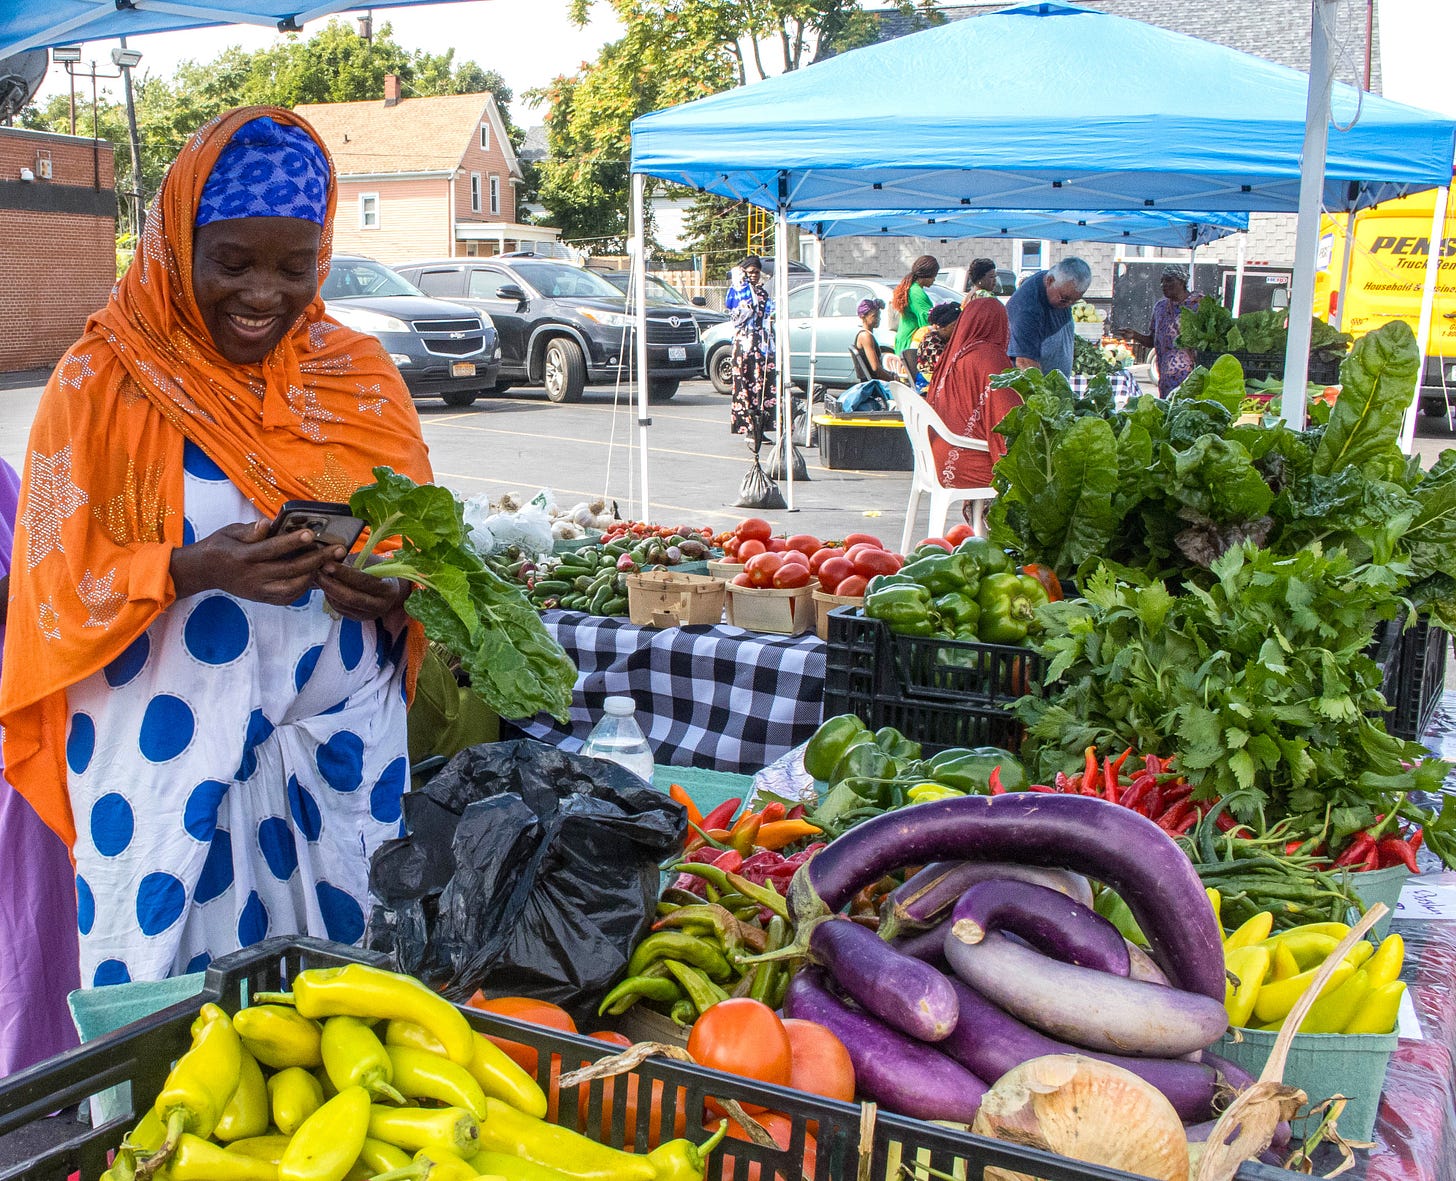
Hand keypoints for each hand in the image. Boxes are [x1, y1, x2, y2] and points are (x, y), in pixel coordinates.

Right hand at [171, 521, 337, 604]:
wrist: (204, 571)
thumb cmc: (221, 546)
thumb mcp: (230, 532)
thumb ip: (250, 530)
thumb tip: (267, 524)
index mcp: (243, 557)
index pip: (272, 549)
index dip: (293, 542)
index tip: (311, 533)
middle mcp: (252, 577)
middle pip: (289, 570)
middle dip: (316, 560)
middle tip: (338, 550)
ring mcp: (257, 590)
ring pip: (292, 588)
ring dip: (314, 576)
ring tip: (330, 563)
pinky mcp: (261, 598)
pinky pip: (287, 598)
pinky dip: (304, 588)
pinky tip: (316, 575)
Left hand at [317, 556, 410, 620]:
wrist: (389, 590)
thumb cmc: (380, 571)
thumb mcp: (373, 562)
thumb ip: (356, 562)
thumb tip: (333, 559)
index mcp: (387, 589)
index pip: (363, 582)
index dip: (344, 573)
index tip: (328, 564)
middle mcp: (379, 606)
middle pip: (351, 598)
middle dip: (331, 585)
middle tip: (317, 572)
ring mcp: (368, 615)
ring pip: (342, 605)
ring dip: (327, 590)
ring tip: (318, 577)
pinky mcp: (357, 618)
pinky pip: (339, 608)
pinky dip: (329, 597)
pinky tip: (325, 586)